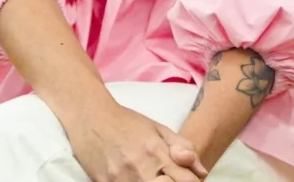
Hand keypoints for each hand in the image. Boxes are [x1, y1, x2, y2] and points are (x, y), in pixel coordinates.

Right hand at [63, 101, 207, 181]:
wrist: (91, 118)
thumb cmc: (128, 123)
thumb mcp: (159, 129)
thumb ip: (182, 148)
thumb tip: (202, 171)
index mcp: (158, 152)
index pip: (186, 180)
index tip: (192, 180)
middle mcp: (142, 169)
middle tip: (174, 179)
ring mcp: (122, 180)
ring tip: (156, 177)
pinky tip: (139, 179)